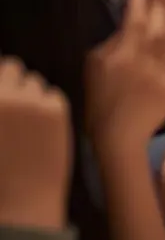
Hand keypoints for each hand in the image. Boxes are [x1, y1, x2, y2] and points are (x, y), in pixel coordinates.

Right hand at [0, 57, 71, 229]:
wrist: (22, 201)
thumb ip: (2, 103)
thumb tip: (8, 77)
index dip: (2, 83)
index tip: (6, 94)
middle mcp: (2, 97)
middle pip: (13, 67)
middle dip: (14, 82)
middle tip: (16, 106)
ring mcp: (28, 101)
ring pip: (35, 81)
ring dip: (32, 95)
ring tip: (27, 125)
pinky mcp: (54, 108)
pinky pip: (53, 95)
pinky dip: (50, 107)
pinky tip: (43, 131)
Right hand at [85, 0, 164, 142]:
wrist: (120, 137)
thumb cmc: (97, 101)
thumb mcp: (92, 68)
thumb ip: (111, 44)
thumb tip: (127, 23)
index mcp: (123, 60)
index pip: (134, 24)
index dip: (139, 5)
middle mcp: (148, 65)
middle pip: (158, 27)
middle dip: (160, 3)